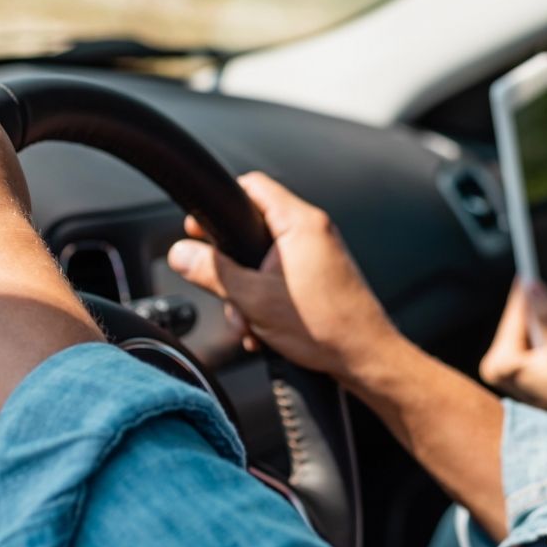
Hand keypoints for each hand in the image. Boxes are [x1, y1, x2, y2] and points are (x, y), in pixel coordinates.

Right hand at [166, 172, 409, 379]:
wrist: (365, 358)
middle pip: (252, 229)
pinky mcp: (320, 277)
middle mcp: (312, 231)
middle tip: (223, 290)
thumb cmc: (324, 327)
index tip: (198, 227)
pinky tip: (263, 331)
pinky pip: (280, 278)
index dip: (220, 205)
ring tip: (250, 323)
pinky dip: (266, 301)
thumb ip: (213, 272)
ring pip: (263, 261)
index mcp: (299, 223)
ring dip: (247, 294)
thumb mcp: (253, 299)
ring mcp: (318, 254)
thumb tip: (180, 253)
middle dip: (231, 268)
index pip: (251, 187)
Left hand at [478, 280, 546, 415]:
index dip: (526, 292)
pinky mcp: (508, 371)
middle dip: (531, 304)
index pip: (514, 317)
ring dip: (535, 318)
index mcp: (501, 363)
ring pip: (519, 330)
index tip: (530, 266)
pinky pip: (522, 341)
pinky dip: (536, 332)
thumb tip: (533, 286)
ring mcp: (499, 370)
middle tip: (540, 276)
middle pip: (515, 322)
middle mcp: (493, 366)